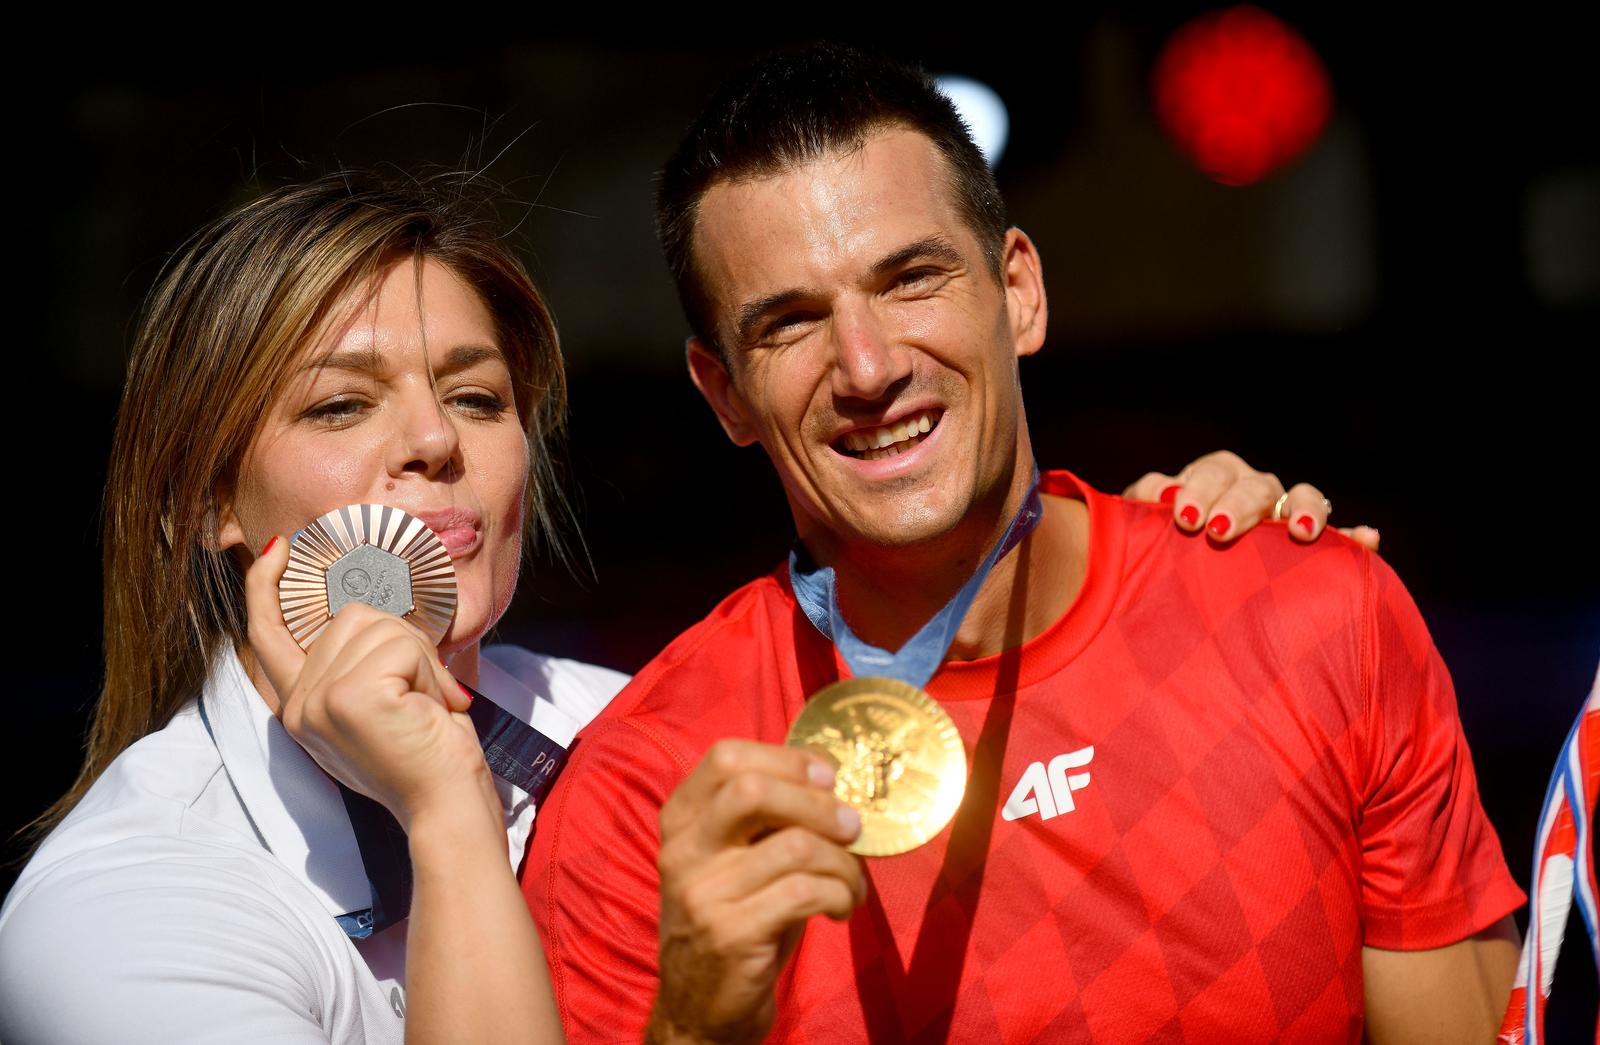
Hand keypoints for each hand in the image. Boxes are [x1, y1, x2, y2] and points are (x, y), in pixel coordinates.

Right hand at [244, 535, 491, 832]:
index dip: (265, 586)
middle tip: (426, 694)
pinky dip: (431, 669)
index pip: (267, 634)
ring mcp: (318, 701)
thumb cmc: (428, 753)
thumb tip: (364, 606)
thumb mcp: (381, 702)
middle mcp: (297, 705)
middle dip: (403, 641)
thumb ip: (357, 662)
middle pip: (350, 616)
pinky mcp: (350, 697)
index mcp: (299, 707)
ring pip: (378, 623)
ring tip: (429, 705)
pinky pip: (401, 644)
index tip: (279, 549)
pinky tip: (433, 708)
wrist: (448, 805)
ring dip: (422, 657)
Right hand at [649, 740, 865, 1044]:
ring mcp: (703, 893)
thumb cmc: (734, 923)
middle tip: (851, 826)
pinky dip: (841, 894)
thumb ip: (766, 821)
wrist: (698, 1011)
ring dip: (843, 863)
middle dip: (817, 803)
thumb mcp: (735, 862)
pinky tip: (842, 909)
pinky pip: (806, 893)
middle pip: (753, 789)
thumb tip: (832, 781)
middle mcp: (683, 851)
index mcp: (681, 822)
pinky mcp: (731, 934)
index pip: (726, 758)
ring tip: (852, 882)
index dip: (787, 759)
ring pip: (795, 846)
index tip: (827, 778)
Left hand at [1124, 450, 1379, 549]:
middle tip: (1219, 530)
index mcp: (1215, 481)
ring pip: (1307, 498)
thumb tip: (1159, 492)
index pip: (1215, 471)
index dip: (1201, 488)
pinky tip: (1369, 539)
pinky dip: (1356, 538)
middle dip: (1240, 503)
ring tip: (1303, 530)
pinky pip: (1343, 539)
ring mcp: (1286, 518)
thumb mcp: (1144, 528)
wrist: (1175, 590)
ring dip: (1307, 508)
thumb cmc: (1159, 551)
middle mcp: (1254, 492)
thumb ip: (1143, 507)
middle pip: (1257, 484)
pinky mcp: (1313, 549)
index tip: (1185, 517)